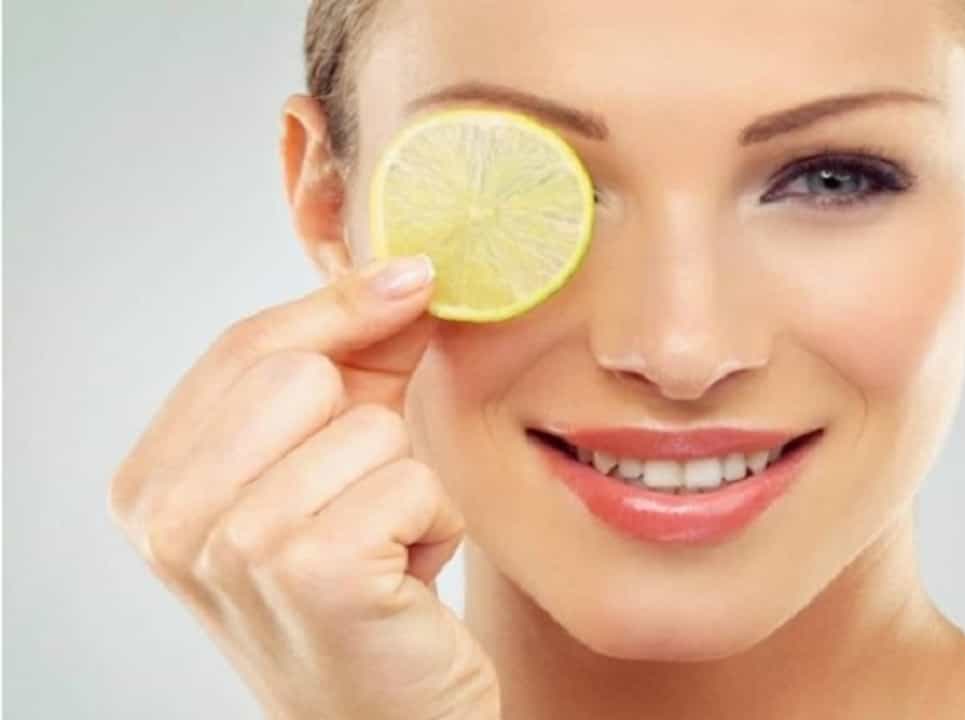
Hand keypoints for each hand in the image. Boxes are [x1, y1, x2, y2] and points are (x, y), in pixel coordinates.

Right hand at [109, 256, 500, 719]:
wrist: (384, 718)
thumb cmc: (360, 591)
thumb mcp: (326, 468)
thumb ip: (349, 370)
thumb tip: (408, 275)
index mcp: (151, 484)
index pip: (245, 346)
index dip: (337, 306)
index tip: (414, 276)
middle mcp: (171, 519)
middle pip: (301, 373)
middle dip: (365, 425)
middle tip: (364, 503)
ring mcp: (235, 545)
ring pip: (370, 426)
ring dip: (406, 485)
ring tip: (382, 551)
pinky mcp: (315, 569)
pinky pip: (415, 479)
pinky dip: (435, 522)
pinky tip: (406, 577)